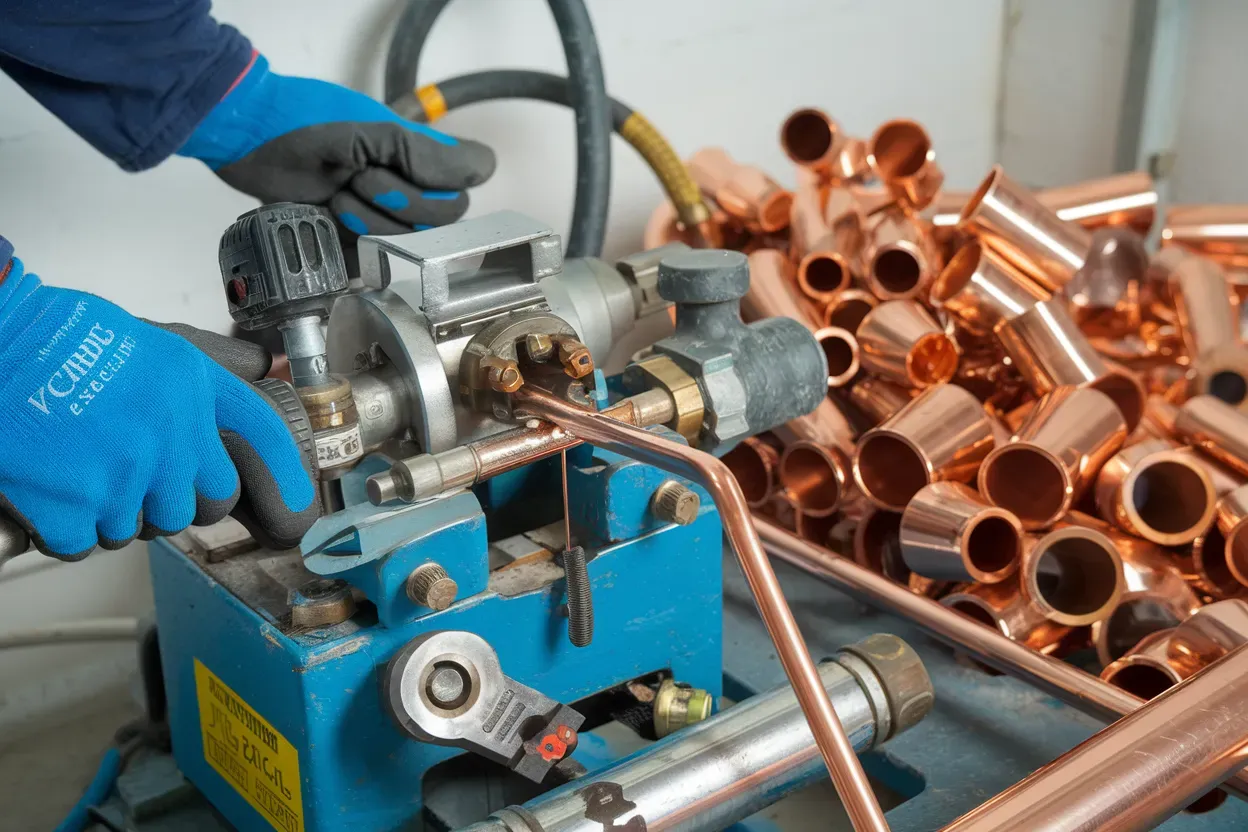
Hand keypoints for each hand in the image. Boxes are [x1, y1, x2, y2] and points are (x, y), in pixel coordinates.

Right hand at [0, 246, 317, 558]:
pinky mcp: (71, 509)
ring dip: (117, 512)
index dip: (284, 476)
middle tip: (143, 478)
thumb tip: (263, 366)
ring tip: (86, 471)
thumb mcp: (156, 339)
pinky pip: (83, 544)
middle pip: (206, 503)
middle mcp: (169, 435)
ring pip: (142, 528)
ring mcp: (122, 476)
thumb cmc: (62, 336)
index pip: (262, 436)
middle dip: (179, 498)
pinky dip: (67, 529)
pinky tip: (53, 492)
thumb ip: (213, 363)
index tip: (296, 504)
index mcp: (192, 388)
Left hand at [177, 54, 494, 237]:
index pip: (472, 177)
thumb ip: (428, 152)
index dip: (447, 182)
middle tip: (356, 177)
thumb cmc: (304, 120)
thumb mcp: (371, 131)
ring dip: (368, 219)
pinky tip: (329, 221)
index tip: (409, 170)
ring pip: (410, 242)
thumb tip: (484, 168)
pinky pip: (377, 263)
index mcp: (420, 154)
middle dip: (398, 200)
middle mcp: (409, 186)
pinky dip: (351, 244)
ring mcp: (383, 217)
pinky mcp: (355, 246)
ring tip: (334, 195)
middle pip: (444, 218)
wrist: (244, 139)